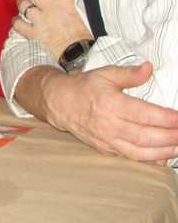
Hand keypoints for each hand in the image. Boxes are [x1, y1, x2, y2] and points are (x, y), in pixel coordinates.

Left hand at [13, 0, 92, 58]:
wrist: (78, 53)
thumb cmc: (81, 32)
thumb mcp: (78, 10)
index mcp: (65, 1)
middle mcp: (51, 8)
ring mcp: (41, 21)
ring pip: (23, 4)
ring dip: (21, 0)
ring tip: (22, 0)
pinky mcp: (35, 33)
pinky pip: (18, 24)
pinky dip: (16, 21)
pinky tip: (17, 19)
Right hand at [24, 62, 177, 162]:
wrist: (59, 103)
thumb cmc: (83, 87)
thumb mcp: (105, 74)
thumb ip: (129, 73)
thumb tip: (149, 68)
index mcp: (110, 104)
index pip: (145, 114)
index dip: (167, 118)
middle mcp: (109, 124)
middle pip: (147, 136)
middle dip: (171, 137)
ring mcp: (107, 139)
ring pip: (141, 151)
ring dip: (164, 151)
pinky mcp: (106, 148)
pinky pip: (131, 157)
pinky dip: (149, 159)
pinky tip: (163, 156)